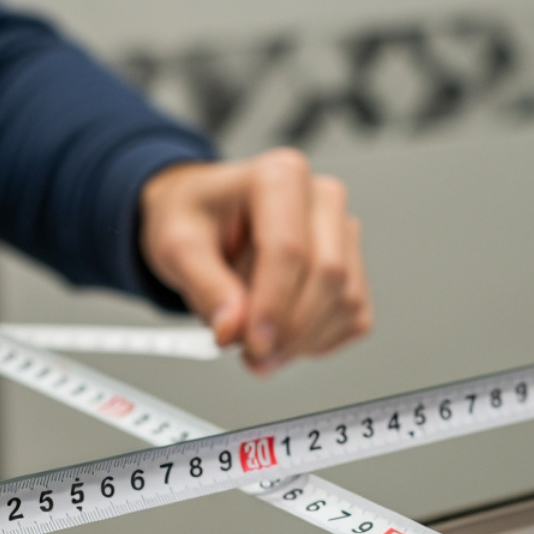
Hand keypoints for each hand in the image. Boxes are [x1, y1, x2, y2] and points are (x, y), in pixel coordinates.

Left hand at [138, 148, 371, 372]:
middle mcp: (321, 199)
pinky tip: (285, 337)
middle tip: (253, 357)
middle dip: (290, 329)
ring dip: (303, 339)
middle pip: (327, 275)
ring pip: (346, 300)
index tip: (254, 344)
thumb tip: (233, 328)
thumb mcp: (178, 246)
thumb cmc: (197, 219)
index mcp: (279, 177)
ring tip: (259, 344)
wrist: (207, 219)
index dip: (274, 305)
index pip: (289, 248)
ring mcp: (343, 233)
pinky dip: (320, 341)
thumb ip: (205, 287)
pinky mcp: (353, 268)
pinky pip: (354, 317)